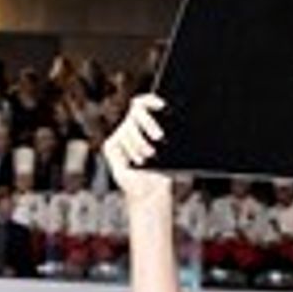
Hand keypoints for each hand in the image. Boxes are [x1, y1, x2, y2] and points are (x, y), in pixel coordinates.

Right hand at [102, 94, 171, 209]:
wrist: (150, 191)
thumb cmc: (162, 172)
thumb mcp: (172, 152)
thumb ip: (171, 136)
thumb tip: (181, 122)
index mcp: (147, 124)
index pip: (145, 102)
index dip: (151, 100)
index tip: (162, 105)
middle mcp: (132, 126)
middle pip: (136, 111)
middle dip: (148, 123)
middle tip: (159, 137)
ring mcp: (121, 135)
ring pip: (128, 128)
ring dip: (140, 143)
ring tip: (149, 156)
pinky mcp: (111, 146)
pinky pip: (118, 140)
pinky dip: (130, 150)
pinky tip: (136, 161)